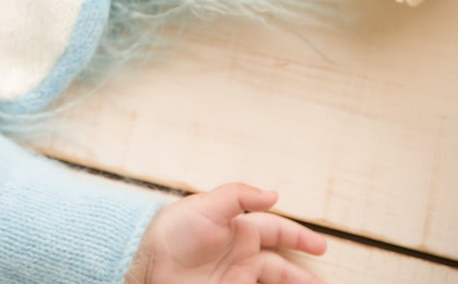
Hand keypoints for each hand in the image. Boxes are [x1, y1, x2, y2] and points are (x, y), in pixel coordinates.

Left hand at [128, 183, 327, 283]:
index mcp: (238, 229)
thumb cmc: (173, 229)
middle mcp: (240, 254)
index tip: (321, 246)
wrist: (146, 261)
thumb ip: (239, 196)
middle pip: (279, 266)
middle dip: (302, 275)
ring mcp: (234, 277)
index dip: (298, 236)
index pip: (275, 230)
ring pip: (272, 283)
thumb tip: (274, 193)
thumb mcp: (205, 205)